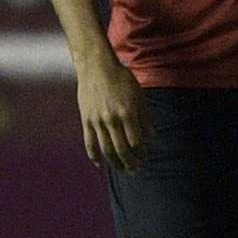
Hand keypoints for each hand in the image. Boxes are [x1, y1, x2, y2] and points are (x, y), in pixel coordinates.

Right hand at [76, 51, 143, 170]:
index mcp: (127, 113)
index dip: (141, 153)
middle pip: (122, 149)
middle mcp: (112, 119)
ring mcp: (97, 121)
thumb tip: (151, 138)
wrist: (96, 66)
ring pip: (106, 150)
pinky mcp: (86, 120)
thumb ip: (145, 118)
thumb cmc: (121, 78)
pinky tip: (100, 164)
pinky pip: (89, 143)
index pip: (136, 142)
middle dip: (130, 162)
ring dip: (115, 163)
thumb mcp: (138, 95)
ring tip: (122, 169)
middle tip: (135, 170)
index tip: (144, 157)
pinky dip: (94, 156)